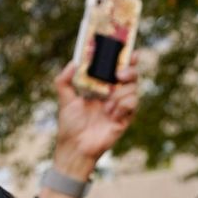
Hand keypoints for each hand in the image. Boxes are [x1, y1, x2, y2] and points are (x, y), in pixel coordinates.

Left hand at [47, 55, 140, 181]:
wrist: (74, 148)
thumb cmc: (69, 126)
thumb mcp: (65, 100)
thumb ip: (64, 80)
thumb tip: (73, 63)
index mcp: (101, 87)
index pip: (116, 68)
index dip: (124, 58)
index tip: (128, 49)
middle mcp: (113, 94)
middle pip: (130, 75)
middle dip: (129, 70)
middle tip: (119, 75)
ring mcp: (120, 106)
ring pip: (132, 88)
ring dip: (120, 94)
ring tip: (106, 106)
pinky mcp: (125, 119)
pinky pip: (132, 104)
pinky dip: (123, 106)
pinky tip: (112, 113)